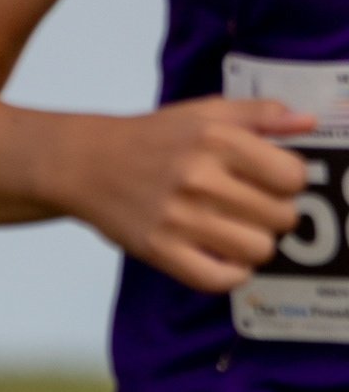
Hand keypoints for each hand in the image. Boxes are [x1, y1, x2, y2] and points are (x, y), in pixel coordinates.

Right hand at [52, 94, 313, 289]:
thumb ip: (258, 114)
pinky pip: (220, 279)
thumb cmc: (150, 139)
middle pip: (281, 216)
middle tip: (251, 207)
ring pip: (258, 250)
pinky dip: (231, 274)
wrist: (85, 163)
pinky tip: (223, 256)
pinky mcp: (159, 250)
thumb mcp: (204, 112)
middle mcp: (199, 178)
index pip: (293, 176)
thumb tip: (306, 124)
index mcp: (215, 138)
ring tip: (237, 231)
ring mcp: (178, 218)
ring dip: (255, 244)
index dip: (289, 181)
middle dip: (274, 213)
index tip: (271, 181)